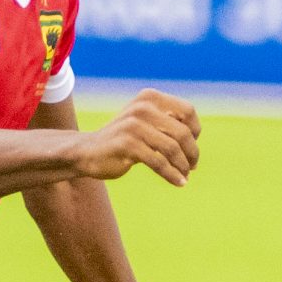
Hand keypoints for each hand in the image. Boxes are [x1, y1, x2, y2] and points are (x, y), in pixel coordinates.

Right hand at [75, 89, 200, 186]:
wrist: (86, 152)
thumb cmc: (122, 140)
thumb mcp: (145, 124)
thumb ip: (166, 123)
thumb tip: (194, 137)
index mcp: (149, 98)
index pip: (187, 111)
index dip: (195, 130)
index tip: (191, 146)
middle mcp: (142, 108)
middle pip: (182, 132)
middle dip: (192, 152)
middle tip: (193, 166)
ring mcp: (134, 125)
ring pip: (172, 148)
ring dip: (183, 165)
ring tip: (185, 176)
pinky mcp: (127, 145)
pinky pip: (158, 162)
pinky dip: (171, 175)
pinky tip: (178, 183)